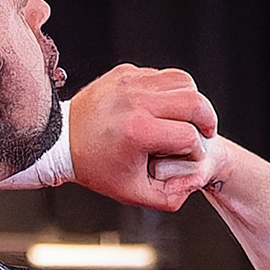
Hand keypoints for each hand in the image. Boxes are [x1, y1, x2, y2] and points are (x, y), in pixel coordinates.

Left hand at [67, 66, 217, 207]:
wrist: (61, 139)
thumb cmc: (97, 168)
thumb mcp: (133, 193)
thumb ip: (168, 196)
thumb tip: (192, 184)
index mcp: (138, 132)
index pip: (189, 136)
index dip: (197, 150)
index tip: (190, 155)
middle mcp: (135, 102)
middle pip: (194, 102)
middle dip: (208, 120)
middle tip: (206, 132)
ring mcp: (130, 83)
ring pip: (183, 81)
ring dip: (193, 101)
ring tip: (190, 117)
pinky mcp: (124, 72)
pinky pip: (162, 75)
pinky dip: (171, 90)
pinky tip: (165, 107)